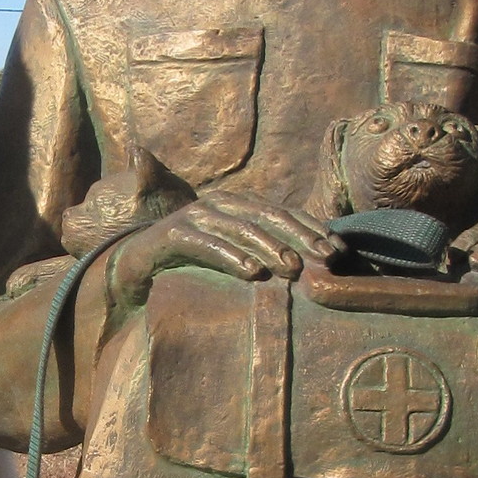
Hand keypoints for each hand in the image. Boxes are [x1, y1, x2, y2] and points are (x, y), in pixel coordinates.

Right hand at [106, 190, 334, 313]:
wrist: (138, 264)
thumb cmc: (193, 261)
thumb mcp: (232, 254)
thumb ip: (263, 252)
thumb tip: (310, 265)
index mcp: (240, 205)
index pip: (284, 212)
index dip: (313, 229)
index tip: (339, 252)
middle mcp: (220, 204)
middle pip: (268, 216)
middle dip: (300, 236)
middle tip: (324, 259)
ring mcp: (196, 216)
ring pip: (240, 228)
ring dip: (269, 246)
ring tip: (292, 268)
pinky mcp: (174, 234)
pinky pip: (206, 243)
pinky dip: (230, 256)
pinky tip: (251, 272)